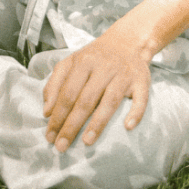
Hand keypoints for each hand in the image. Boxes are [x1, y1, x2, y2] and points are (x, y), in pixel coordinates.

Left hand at [41, 31, 152, 152]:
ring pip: (110, 101)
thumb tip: (46, 111)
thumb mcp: (71, 63)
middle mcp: (102, 68)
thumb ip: (55, 83)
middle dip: (71, 125)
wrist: (127, 41)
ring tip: (86, 142)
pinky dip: (135, 112)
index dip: (57, 116)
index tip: (49, 136)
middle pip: (85, 100)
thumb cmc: (94, 58)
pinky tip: (128, 127)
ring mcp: (123, 75)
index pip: (67, 93)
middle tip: (61, 146)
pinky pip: (140, 99)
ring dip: (98, 123)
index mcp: (82, 63)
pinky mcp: (141, 81)